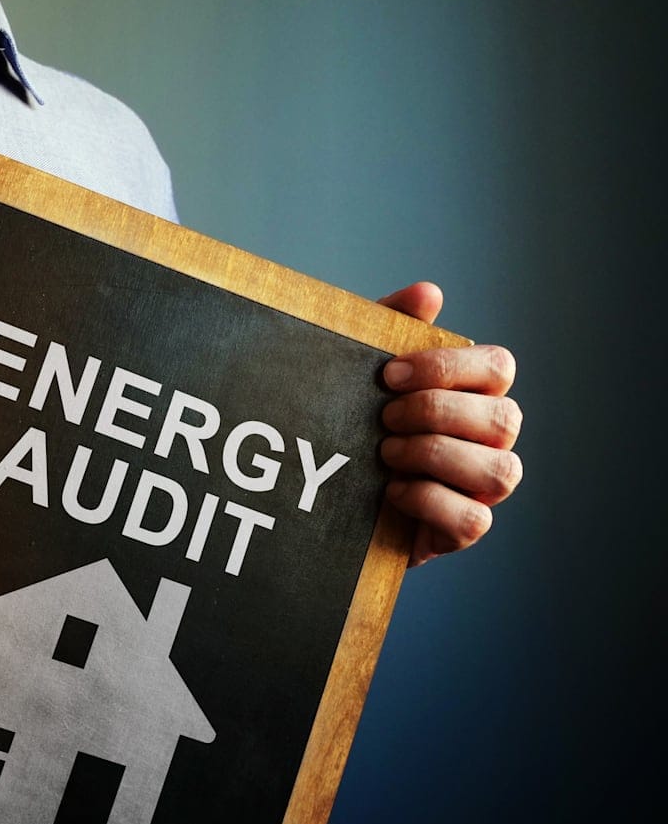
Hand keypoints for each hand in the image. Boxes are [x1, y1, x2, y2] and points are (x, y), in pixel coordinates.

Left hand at [377, 283, 522, 566]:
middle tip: (384, 418)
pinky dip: (431, 502)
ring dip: (435, 457)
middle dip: (436, 414)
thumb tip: (428, 293)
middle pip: (503, 418)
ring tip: (386, 454)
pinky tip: (392, 492)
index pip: (498, 366)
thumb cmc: (353, 421)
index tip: (389, 375)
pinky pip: (474, 520)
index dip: (448, 367)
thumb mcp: (359, 371)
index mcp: (475, 393)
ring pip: (500, 471)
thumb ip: (390, 328)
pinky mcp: (462, 530)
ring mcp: (482, 487)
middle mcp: (490, 440)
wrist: (321, 492)